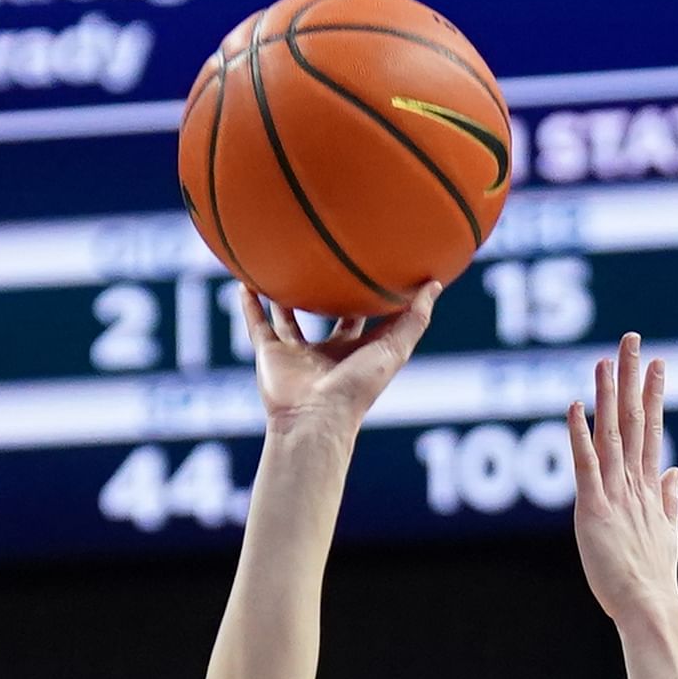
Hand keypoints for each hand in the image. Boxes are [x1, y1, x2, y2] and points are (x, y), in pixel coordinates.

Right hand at [251, 285, 440, 452]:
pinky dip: (249, 304)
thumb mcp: (394, 349)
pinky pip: (256, 324)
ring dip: (280, 295)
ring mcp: (294, 353)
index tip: (369, 269)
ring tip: (276, 266)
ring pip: (286, 318)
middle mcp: (323, 351)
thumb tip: (434, 285)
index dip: (365, 296)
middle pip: (323, 317)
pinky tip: (244, 280)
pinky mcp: (269, 354)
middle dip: (324, 294)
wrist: (316, 417)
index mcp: (353, 351)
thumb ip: (415, 319)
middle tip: (322, 261)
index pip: (361, 319)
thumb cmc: (359, 387)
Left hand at [566, 332, 677, 630]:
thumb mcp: (666, 531)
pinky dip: (578, 435)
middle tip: (632, 340)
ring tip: (607, 359)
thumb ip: (669, 498)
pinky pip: (585, 465)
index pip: (652, 430)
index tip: (656, 363)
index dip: (653, 394)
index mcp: (650, 488)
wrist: (649, 607)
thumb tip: (676, 471)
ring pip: (611, 434)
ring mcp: (615, 494)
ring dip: (608, 395)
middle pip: (635, 420)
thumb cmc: (654, 577)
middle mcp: (635, 483)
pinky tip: (573, 407)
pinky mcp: (593, 509)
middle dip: (633, 378)